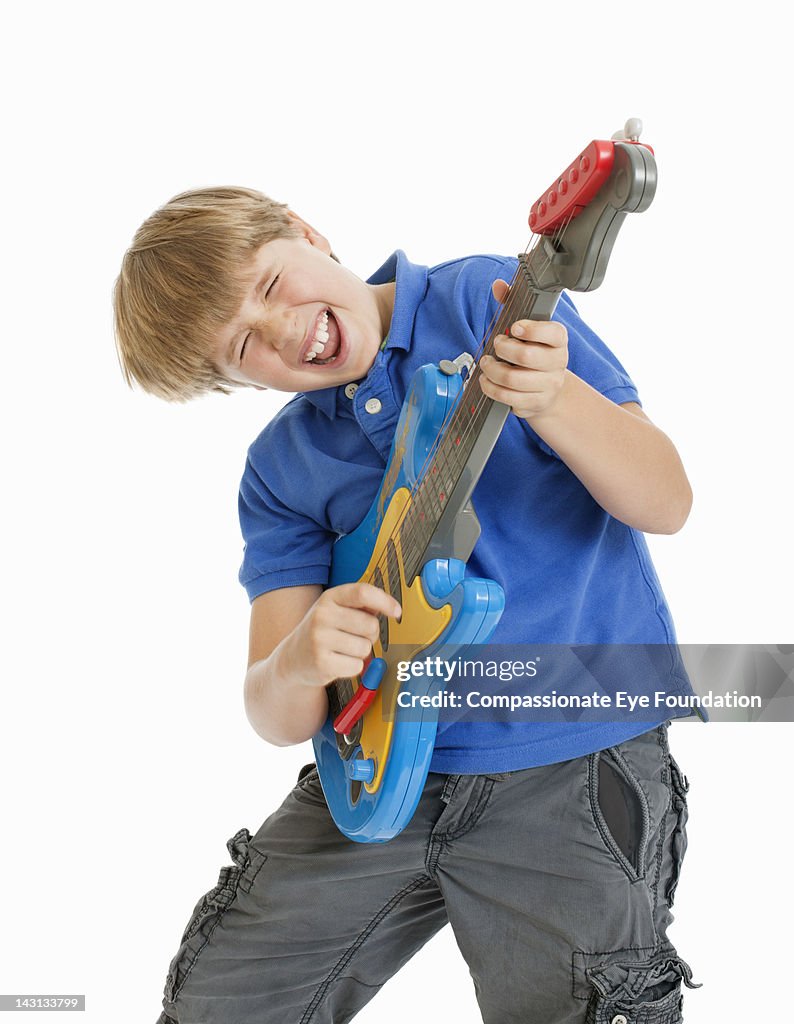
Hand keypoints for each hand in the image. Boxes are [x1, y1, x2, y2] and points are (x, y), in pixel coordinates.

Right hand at [282, 582, 400, 687]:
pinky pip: (357, 666)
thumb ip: (361, 605)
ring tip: (343, 649)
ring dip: (360, 652)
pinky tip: (338, 661)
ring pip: (365, 648)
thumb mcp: (336, 610)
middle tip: (356, 636)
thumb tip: (389, 607)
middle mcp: (322, 615)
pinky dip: (352, 667)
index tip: (396, 611)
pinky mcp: (321, 663)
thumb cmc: (322, 631)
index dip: (385, 601)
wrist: (292, 658)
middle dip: (371, 634)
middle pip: (370, 625)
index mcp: (329, 598)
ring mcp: (319, 639)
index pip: (363, 592)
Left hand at [478, 279, 568, 419]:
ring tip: (486, 365)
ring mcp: (548, 385)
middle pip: (526, 356)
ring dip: (492, 371)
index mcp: (558, 340)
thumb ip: (512, 304)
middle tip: (495, 345)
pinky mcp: (536, 403)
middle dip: (503, 349)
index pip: (552, 332)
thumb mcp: (525, 328)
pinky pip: (508, 398)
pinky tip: (487, 381)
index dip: (531, 329)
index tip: (514, 328)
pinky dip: (491, 389)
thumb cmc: (533, 352)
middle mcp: (558, 362)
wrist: (548, 390)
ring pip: (513, 379)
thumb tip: (498, 285)